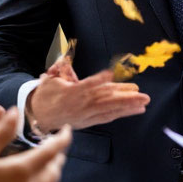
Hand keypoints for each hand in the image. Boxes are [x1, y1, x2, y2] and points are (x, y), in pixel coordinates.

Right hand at [28, 68, 148, 133]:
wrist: (39, 116)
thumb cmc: (46, 94)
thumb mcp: (49, 80)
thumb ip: (59, 69)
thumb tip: (63, 60)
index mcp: (70, 93)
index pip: (86, 85)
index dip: (97, 80)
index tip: (109, 74)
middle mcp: (81, 105)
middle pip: (104, 100)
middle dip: (124, 97)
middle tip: (141, 94)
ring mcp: (86, 115)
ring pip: (109, 109)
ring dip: (128, 106)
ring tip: (144, 102)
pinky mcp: (89, 121)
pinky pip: (108, 117)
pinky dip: (122, 113)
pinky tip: (135, 110)